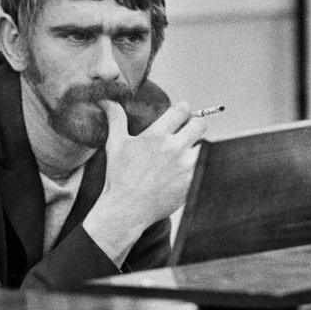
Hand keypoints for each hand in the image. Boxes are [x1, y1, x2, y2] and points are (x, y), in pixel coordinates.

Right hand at [82, 100, 205, 263]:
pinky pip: (202, 167)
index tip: (179, 116)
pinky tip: (182, 171)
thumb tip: (106, 99)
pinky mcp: (192, 182)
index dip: (182, 110)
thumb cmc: (119, 176)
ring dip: (195, 147)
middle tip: (186, 132)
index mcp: (157, 135)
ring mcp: (185, 166)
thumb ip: (116, 119)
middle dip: (194, 125)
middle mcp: (174, 148)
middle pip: (200, 124)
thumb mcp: (116, 144)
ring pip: (204, 146)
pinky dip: (195, 166)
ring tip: (183, 154)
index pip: (182, 109)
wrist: (126, 210)